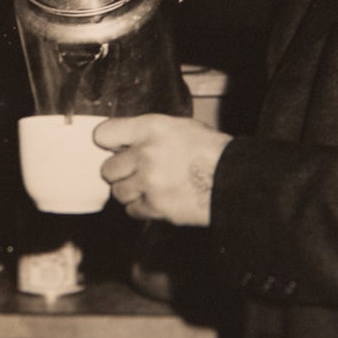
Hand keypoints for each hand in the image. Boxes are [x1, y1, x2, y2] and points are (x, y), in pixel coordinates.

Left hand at [96, 114, 231, 226]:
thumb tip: (124, 142)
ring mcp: (148, 183)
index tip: (112, 147)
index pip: (104, 133)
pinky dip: (141, 207)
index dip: (107, 142)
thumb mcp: (180, 127)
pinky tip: (156, 200)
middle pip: (108, 168)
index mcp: (151, 128)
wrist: (233, 179)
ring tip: (148, 187)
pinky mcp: (155, 207)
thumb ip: (148, 133)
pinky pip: (132, 210)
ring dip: (129, 191)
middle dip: (119, 172)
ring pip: (118, 192)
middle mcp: (145, 154)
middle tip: (134, 172)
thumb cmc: (211, 151)